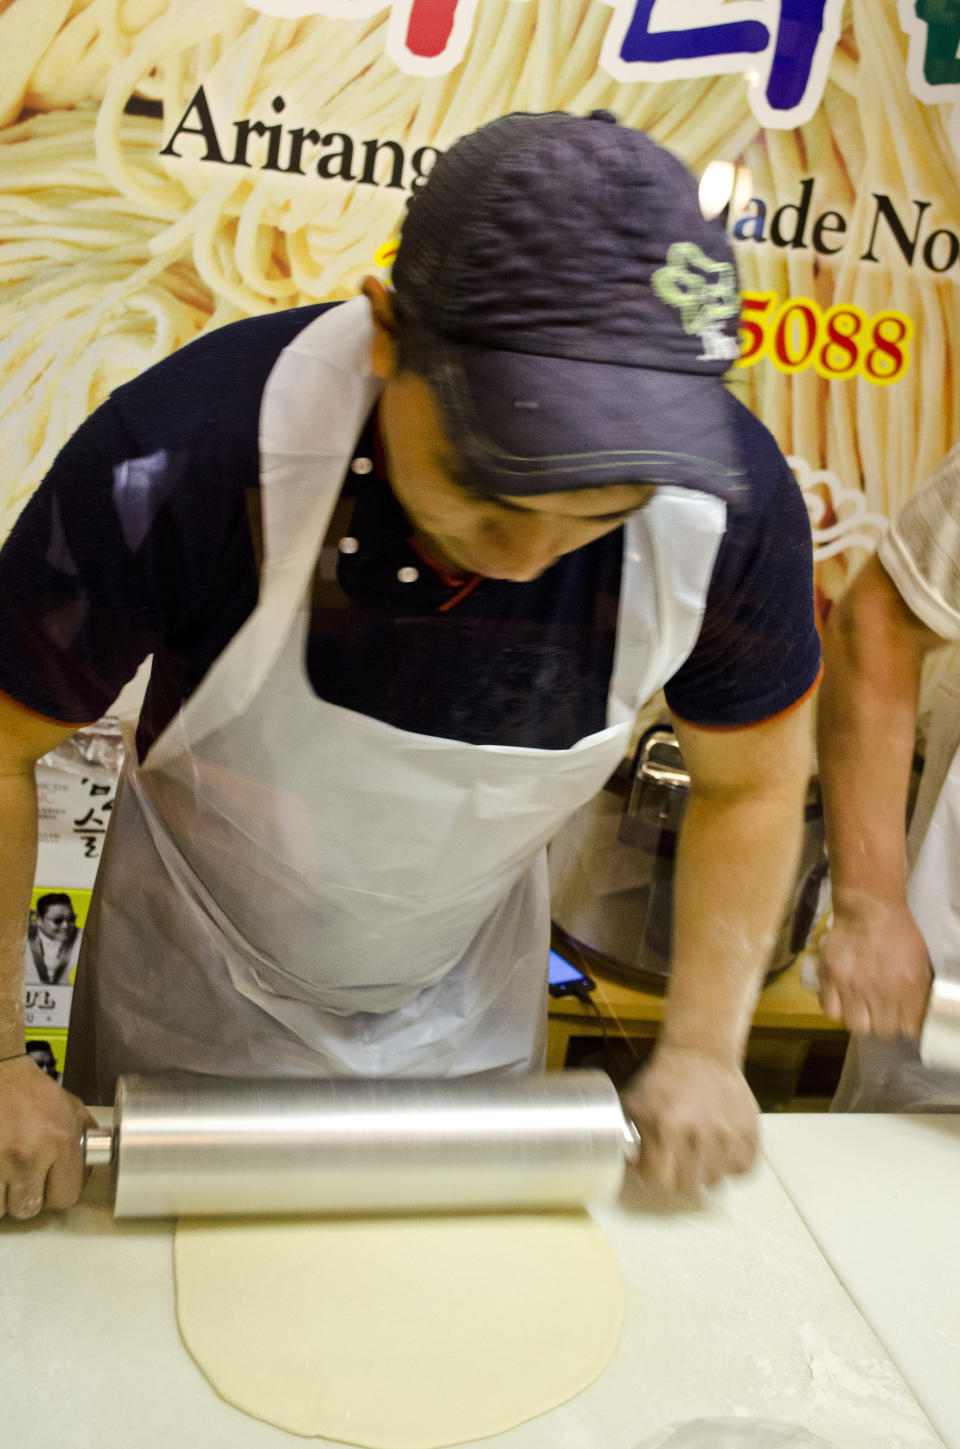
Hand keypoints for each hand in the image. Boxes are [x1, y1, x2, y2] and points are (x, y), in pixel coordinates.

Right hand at [0, 1054, 92, 1218]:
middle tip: (23, 1179)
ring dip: (3, 1197)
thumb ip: (85, 1138)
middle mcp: (29, 1154)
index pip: (65, 1198)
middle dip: (26, 1198)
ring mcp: (0, 1161)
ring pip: (1, 1209)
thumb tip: (92, 1164)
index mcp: (59, 1142)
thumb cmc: (32, 1090)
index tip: (49, 1186)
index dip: (56, 1194)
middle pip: (28, 1209)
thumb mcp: (71, 1108)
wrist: (1, 1072)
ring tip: (6, 1172)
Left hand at [621, 1045, 757, 1193]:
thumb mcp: (637, 1101)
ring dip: (703, 1173)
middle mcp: (701, 1134)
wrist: (701, 1051)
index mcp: (668, 1126)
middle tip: (673, 1165)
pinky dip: (730, 1166)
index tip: (650, 1164)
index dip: (650, 1174)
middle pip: (688, 1186)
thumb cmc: (665, 1077)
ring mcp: (729, 1134)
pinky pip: (742, 1168)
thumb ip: (628, 1133)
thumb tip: (627, 1163)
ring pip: (715, 1180)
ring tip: (697, 1156)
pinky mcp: (749, 1130)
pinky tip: (719, 1152)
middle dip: (675, 1177)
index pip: (659, 1179)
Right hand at [818, 897, 931, 1037]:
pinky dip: (838, 1009)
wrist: (868, 907)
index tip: (905, 1019)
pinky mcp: (830, 978)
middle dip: (886, 1021)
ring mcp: (853, 985)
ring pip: (858, 1026)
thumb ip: (919, 991)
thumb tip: (917, 1016)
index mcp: (908, 985)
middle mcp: (881, 989)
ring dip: (862, 1019)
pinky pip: (831, 1011)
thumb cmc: (897, 932)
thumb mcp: (920, 960)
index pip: (911, 1028)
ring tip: (862, 1007)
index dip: (908, 1024)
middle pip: (884, 1030)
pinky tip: (843, 999)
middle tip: (883, 1010)